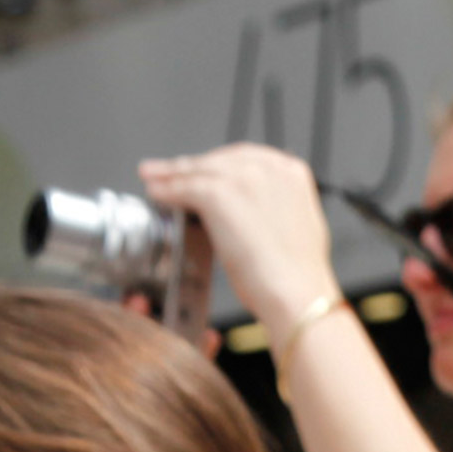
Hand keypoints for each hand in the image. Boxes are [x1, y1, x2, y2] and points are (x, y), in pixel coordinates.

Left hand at [136, 146, 338, 331]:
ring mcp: (242, 177)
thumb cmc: (298, 275)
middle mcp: (268, 167)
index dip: (217, 164)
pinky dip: (166, 191)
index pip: (244, 159)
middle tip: (169, 171)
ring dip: (170, 175)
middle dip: (190, 166)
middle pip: (217, 160)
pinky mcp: (218, 193)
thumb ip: (277, 208)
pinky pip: (183, 188)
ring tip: (153, 178)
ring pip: (196, 171)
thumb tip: (255, 212)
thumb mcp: (298, 227)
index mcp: (292, 172)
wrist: (296, 292)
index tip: (203, 170)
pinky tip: (156, 194)